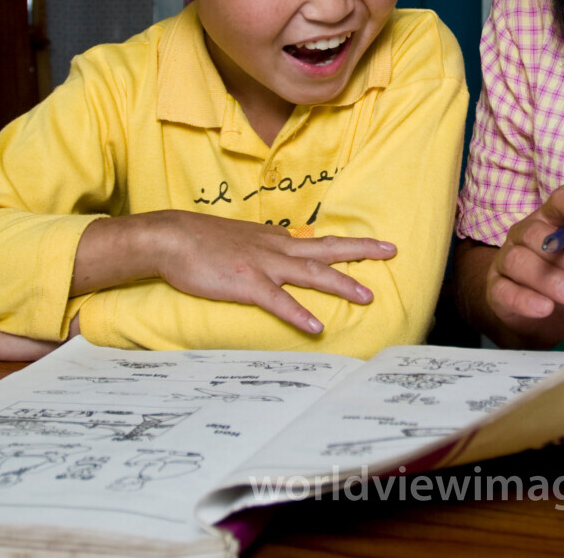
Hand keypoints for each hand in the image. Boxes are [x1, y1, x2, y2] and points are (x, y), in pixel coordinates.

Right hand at [131, 211, 397, 334]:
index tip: (375, 244)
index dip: (348, 244)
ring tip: (367, 296)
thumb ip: (263, 246)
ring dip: (341, 284)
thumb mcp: (240, 238)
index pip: (318, 242)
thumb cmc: (200, 240)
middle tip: (391, 251)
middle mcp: (276, 249)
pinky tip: (316, 326)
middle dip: (361, 251)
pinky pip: (278, 301)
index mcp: (274, 240)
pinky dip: (298, 313)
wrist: (171, 237)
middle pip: (327, 249)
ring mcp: (263, 265)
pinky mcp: (246, 283)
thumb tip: (281, 248)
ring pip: (311, 273)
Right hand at [480, 185, 563, 347]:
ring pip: (518, 261)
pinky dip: (525, 300)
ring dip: (549, 279)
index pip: (562, 200)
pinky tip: (545, 308)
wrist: (550, 322)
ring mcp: (507, 259)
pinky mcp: (496, 289)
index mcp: (554, 218)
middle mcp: (526, 232)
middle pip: (537, 233)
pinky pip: (504, 290)